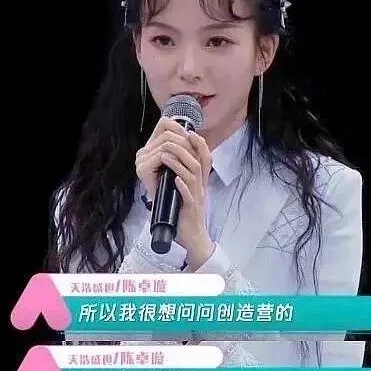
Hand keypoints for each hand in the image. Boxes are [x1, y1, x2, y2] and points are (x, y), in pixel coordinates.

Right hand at [135, 117, 195, 198]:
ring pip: (166, 144)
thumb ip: (188, 148)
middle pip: (167, 134)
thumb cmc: (181, 189)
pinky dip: (175, 162)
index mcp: (152, 148)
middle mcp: (144, 152)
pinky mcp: (143, 169)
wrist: (175, 212)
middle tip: (195, 155)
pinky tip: (180, 171)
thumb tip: (192, 132)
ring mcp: (141, 160)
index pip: (164, 123)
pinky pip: (162, 156)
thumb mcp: (186, 164)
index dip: (180, 128)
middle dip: (185, 142)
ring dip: (183, 152)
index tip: (191, 140)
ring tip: (190, 163)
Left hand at [160, 130, 213, 269]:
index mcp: (200, 181)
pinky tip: (173, 180)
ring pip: (193, 175)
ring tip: (165, 156)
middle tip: (170, 141)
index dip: (199, 144)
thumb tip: (172, 159)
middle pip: (199, 162)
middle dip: (185, 149)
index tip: (190, 132)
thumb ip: (183, 176)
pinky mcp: (191, 209)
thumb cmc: (187, 213)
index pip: (205, 157)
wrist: (193, 238)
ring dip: (178, 164)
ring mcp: (197, 197)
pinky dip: (181, 186)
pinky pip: (188, 196)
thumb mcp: (186, 191)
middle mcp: (201, 186)